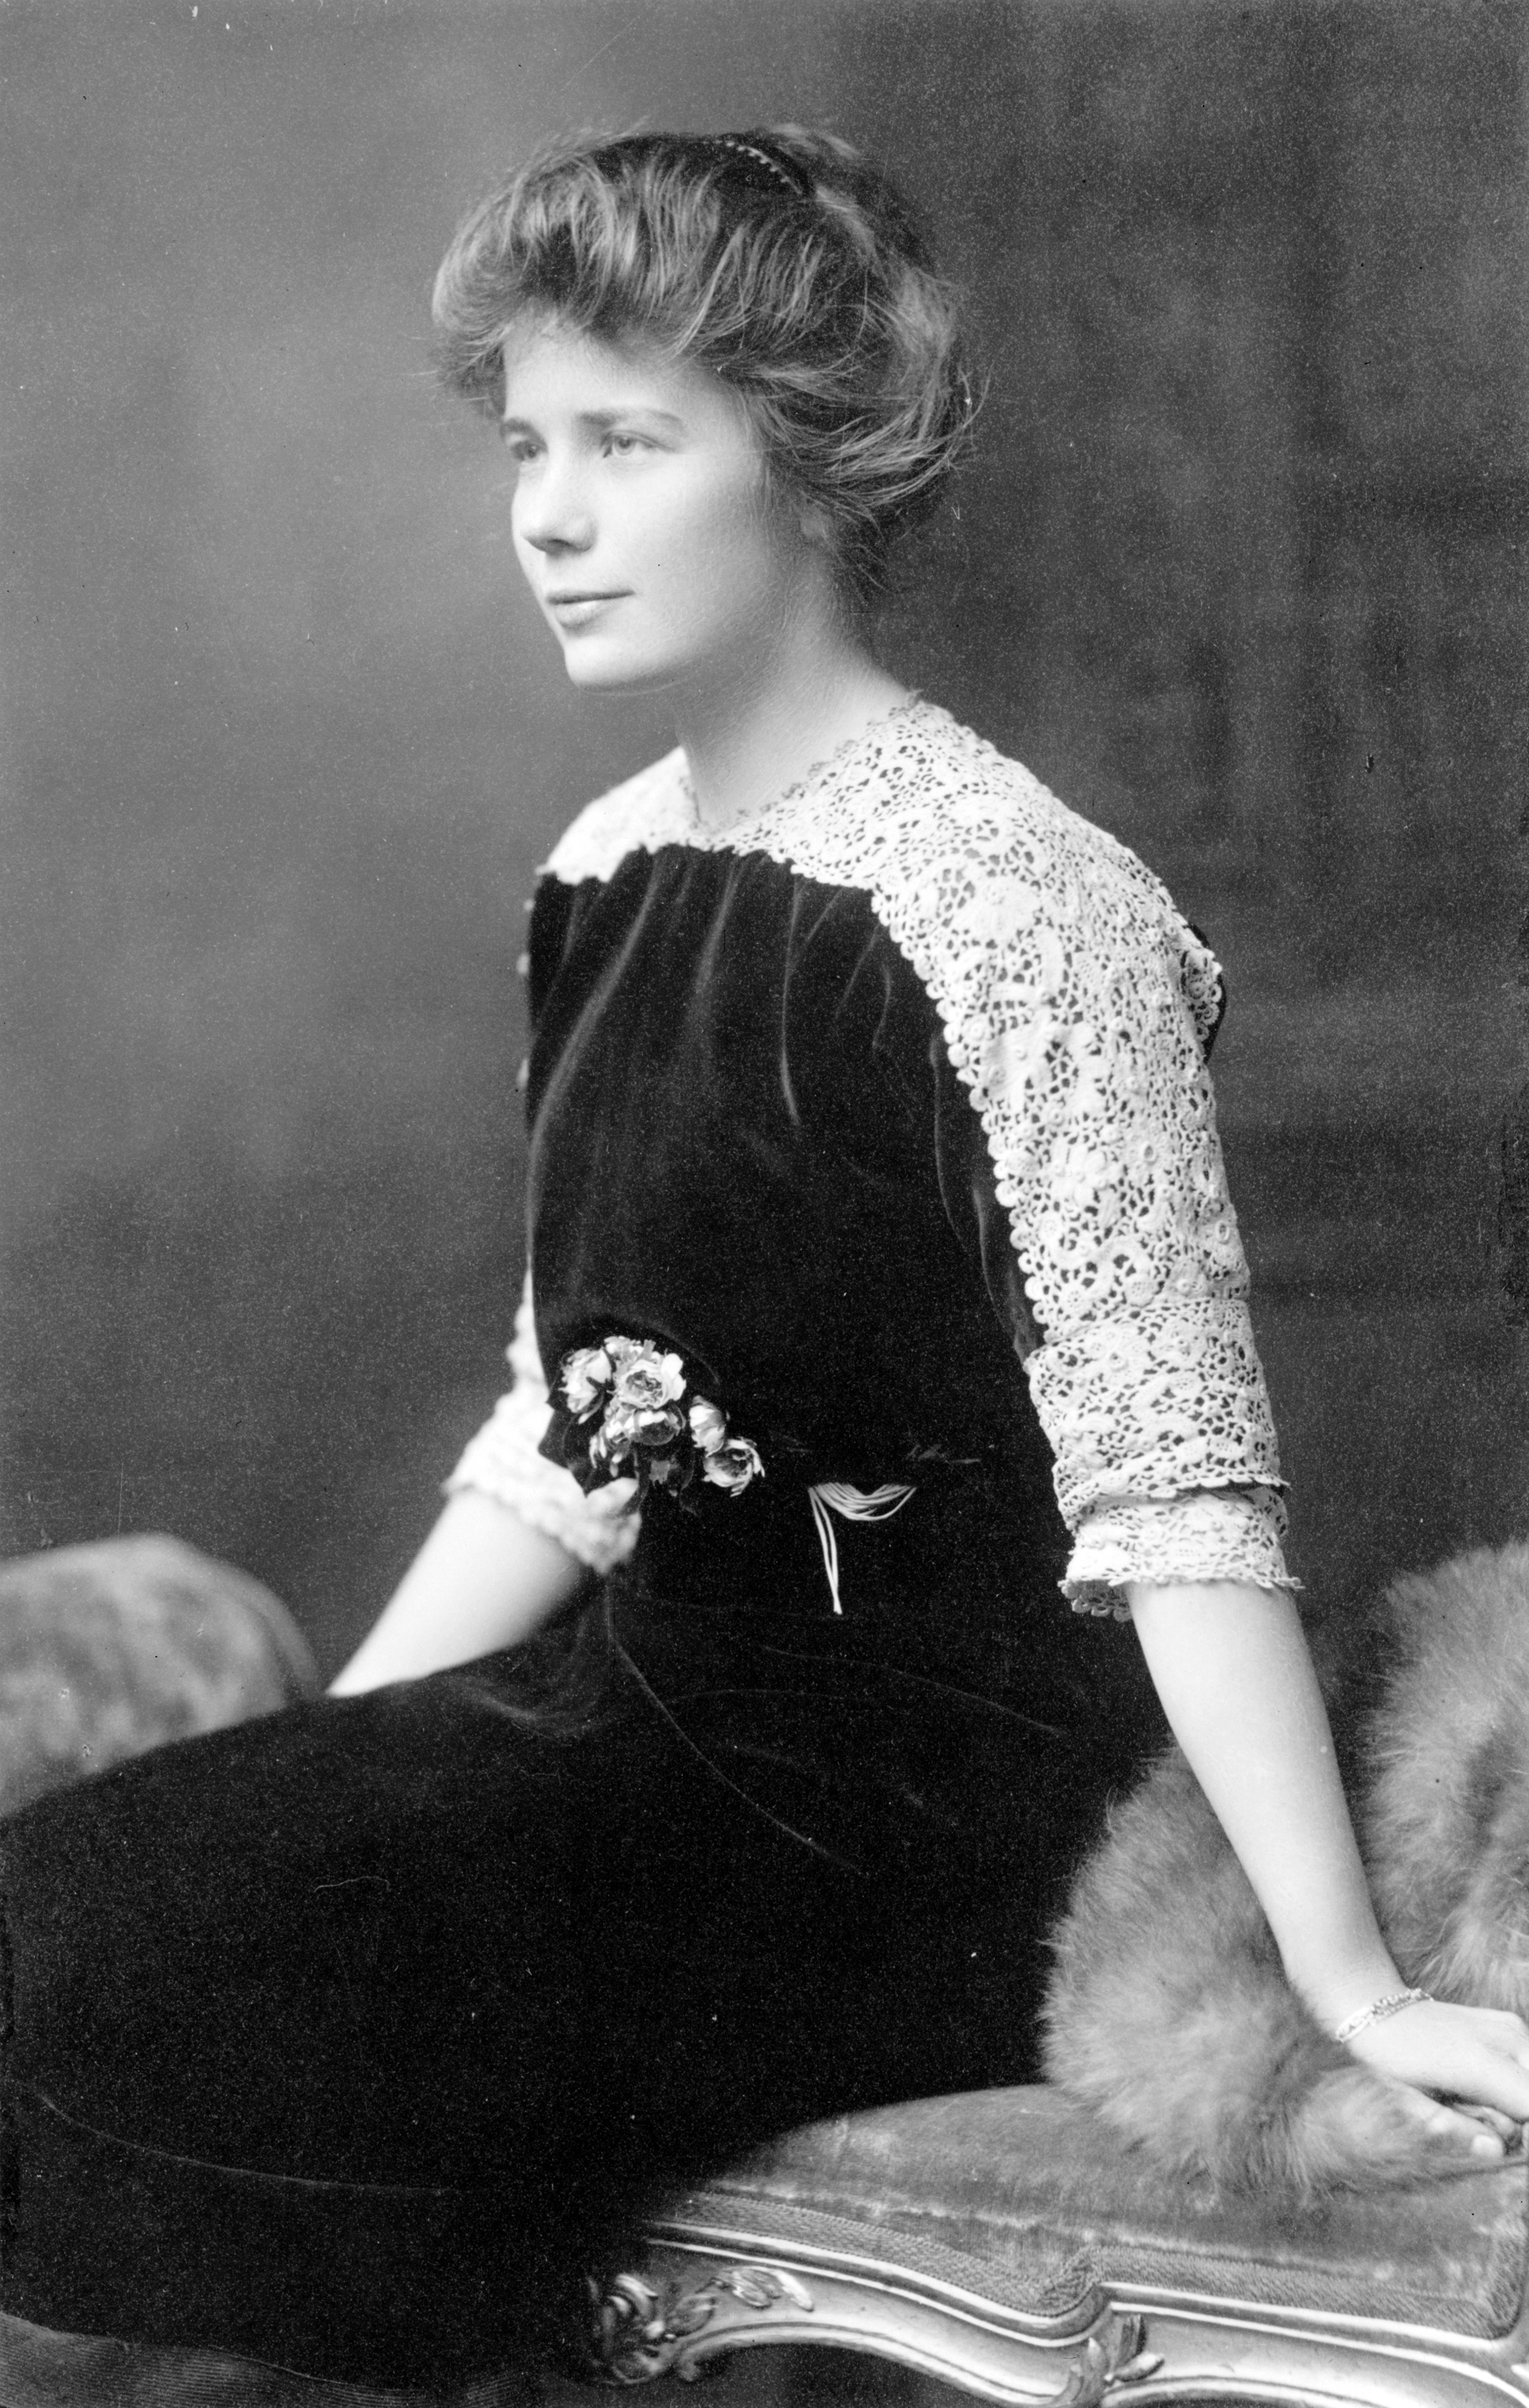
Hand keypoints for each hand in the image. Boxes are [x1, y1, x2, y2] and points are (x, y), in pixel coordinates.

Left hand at [1342, 1998, 1528, 2161]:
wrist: (1380, 2012)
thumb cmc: (1394, 2063)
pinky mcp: (1511, 2024)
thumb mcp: (1414, 2104)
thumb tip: (1496, 2150)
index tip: (1504, 2141)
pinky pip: (1528, 2065)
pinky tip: (1483, 2079)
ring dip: (1518, 2100)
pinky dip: (1516, 2081)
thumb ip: (1458, 2131)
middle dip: (1520, 2119)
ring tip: (1474, 2097)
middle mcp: (1504, 2038)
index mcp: (1480, 2063)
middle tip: (1479, 2118)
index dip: (1526, 2136)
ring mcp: (1511, 2027)